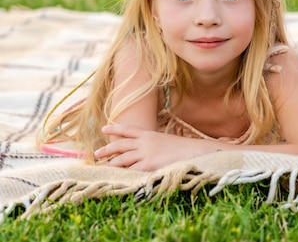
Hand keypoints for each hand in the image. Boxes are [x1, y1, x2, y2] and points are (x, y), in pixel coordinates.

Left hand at [94, 124, 209, 170]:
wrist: (194, 151)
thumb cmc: (182, 148)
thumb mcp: (164, 140)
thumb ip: (152, 143)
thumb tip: (142, 148)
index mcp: (149, 134)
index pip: (128, 130)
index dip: (115, 128)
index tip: (103, 128)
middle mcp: (145, 142)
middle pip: (120, 144)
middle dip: (107, 149)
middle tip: (96, 154)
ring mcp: (146, 153)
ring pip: (122, 159)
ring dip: (111, 163)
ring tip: (103, 166)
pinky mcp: (149, 165)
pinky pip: (132, 170)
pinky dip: (124, 173)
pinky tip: (117, 176)